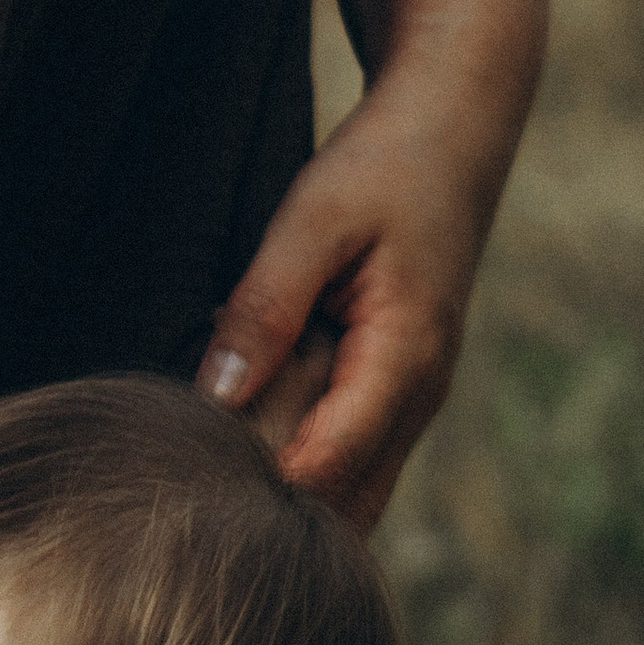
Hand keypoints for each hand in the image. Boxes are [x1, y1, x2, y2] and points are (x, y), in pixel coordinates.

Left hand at [195, 54, 522, 530]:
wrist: (454, 128)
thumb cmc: (383, 164)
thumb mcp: (312, 220)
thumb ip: (264, 309)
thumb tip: (216, 398)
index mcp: (406, 358)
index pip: (327, 466)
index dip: (258, 492)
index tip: (189, 491)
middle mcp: (421, 395)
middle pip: (343, 502)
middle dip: (272, 516)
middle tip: (189, 514)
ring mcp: (416, 400)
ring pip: (352, 492)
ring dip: (288, 499)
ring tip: (211, 490)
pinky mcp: (399, 392)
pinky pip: (353, 459)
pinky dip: (303, 465)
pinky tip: (248, 449)